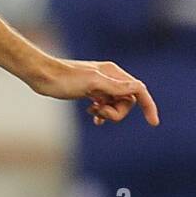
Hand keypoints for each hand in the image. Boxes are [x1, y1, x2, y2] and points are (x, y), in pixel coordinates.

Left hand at [31, 58, 158, 126]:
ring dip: (108, 113)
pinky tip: (93, 117)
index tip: (153, 123)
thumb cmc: (64, 79)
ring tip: (92, 113)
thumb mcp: (91, 84)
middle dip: (117, 112)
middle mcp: (110, 77)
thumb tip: (138, 88)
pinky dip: (102, 113)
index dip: (148, 105)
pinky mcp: (90, 91)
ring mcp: (100, 85)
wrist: (42, 76)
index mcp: (113, 73)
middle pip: (127, 101)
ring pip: (116, 104)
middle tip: (99, 113)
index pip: (139, 90)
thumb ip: (115, 87)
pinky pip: (105, 105)